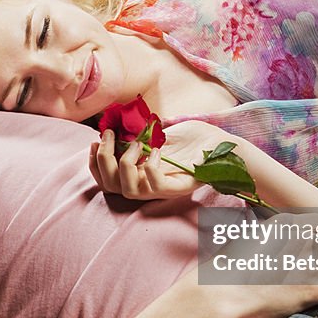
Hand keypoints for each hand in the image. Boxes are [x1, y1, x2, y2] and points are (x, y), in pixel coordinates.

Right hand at [89, 120, 236, 199]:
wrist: (224, 144)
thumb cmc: (196, 139)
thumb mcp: (162, 133)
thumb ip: (141, 134)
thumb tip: (120, 126)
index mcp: (141, 175)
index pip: (107, 180)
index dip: (94, 164)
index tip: (93, 142)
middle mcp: (148, 186)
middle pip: (111, 187)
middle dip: (103, 160)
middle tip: (109, 136)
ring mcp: (163, 189)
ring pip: (128, 191)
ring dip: (126, 163)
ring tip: (136, 145)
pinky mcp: (179, 188)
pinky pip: (154, 186)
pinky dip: (151, 166)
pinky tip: (158, 150)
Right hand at [196, 212, 317, 317]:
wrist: (224, 293)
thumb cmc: (229, 266)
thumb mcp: (248, 235)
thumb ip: (272, 231)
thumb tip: (280, 234)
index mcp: (286, 223)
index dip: (316, 234)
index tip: (310, 244)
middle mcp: (302, 240)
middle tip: (315, 263)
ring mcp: (310, 265)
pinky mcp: (313, 289)